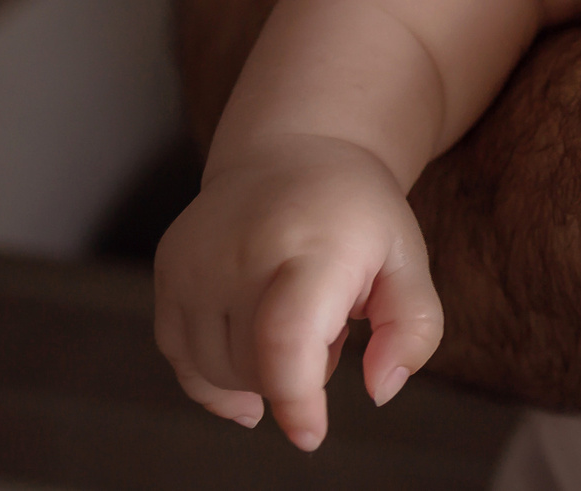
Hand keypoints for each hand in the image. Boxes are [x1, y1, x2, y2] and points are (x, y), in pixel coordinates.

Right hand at [153, 134, 443, 449]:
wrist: (294, 149)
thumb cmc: (358, 214)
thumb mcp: (408, 258)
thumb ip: (413, 328)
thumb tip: (379, 391)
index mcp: (313, 246)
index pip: (285, 338)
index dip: (295, 399)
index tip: (311, 433)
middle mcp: (242, 251)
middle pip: (254, 368)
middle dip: (297, 374)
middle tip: (330, 324)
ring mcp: (195, 261)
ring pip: (216, 371)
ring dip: (259, 372)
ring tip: (292, 316)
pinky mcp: (167, 270)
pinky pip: (180, 357)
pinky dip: (214, 374)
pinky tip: (248, 357)